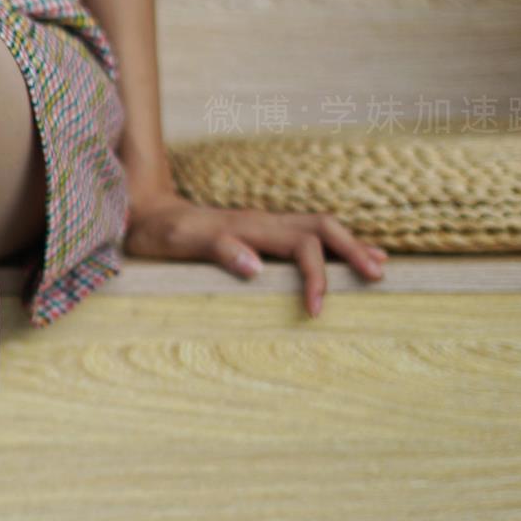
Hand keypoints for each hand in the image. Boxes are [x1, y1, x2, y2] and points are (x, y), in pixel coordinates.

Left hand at [123, 190, 386, 316]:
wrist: (143, 211)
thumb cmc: (157, 232)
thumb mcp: (178, 243)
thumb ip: (217, 250)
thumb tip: (256, 268)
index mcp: (250, 226)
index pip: (302, 245)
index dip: (316, 275)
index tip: (317, 309)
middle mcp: (262, 222)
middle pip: (322, 227)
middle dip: (353, 249)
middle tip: (378, 276)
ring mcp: (262, 226)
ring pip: (318, 228)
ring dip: (349, 245)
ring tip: (377, 266)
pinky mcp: (258, 233)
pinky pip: (304, 236)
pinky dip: (331, 246)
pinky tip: (344, 257)